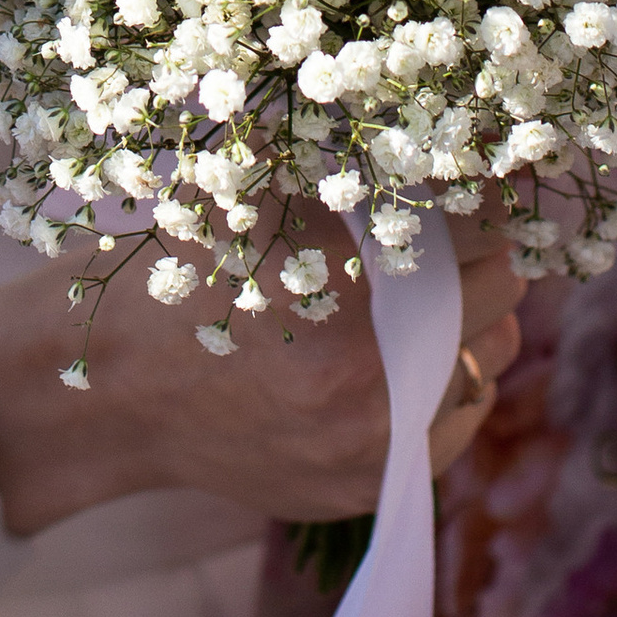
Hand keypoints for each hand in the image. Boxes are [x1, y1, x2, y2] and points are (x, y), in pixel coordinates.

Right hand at [0, 218, 523, 540]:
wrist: (116, 385)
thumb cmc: (184, 270)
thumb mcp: (257, 191)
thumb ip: (350, 169)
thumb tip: (442, 128)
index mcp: (349, 290)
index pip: (482, 228)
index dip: (486, 192)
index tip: (481, 174)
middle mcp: (373, 379)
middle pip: (501, 296)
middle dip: (483, 256)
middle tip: (456, 234)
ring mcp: (374, 444)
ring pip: (489, 365)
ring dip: (474, 324)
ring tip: (431, 298)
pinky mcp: (368, 488)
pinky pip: (456, 427)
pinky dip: (446, 386)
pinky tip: (405, 358)